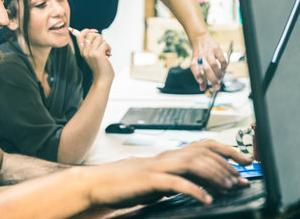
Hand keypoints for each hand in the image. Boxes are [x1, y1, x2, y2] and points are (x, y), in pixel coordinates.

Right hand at [75, 29, 113, 81]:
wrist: (102, 78)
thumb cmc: (99, 66)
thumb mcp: (92, 55)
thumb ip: (91, 46)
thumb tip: (94, 33)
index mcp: (82, 51)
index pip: (79, 36)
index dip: (86, 31)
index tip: (93, 31)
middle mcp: (85, 51)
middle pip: (90, 34)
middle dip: (99, 36)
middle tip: (102, 43)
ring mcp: (91, 52)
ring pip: (99, 37)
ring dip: (105, 42)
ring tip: (105, 50)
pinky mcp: (98, 54)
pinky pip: (105, 43)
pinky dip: (109, 47)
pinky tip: (108, 53)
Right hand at [85, 140, 251, 206]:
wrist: (99, 183)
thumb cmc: (126, 183)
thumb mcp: (158, 180)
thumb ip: (178, 178)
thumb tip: (203, 186)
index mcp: (169, 156)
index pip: (203, 145)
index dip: (227, 151)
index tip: (246, 161)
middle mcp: (166, 157)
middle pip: (202, 152)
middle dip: (226, 165)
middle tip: (241, 179)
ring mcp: (157, 167)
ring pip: (191, 163)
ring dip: (213, 175)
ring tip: (227, 188)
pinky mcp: (148, 181)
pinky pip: (174, 183)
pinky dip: (193, 190)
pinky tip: (204, 199)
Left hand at [189, 33, 226, 90]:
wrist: (200, 38)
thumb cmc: (199, 55)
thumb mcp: (197, 63)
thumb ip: (200, 76)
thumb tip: (202, 89)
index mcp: (194, 60)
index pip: (194, 68)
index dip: (197, 75)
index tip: (200, 81)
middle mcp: (201, 57)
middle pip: (206, 69)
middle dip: (212, 79)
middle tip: (216, 87)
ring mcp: (209, 52)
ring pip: (214, 64)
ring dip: (218, 73)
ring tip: (220, 79)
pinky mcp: (216, 49)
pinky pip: (221, 58)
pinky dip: (223, 66)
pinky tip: (223, 70)